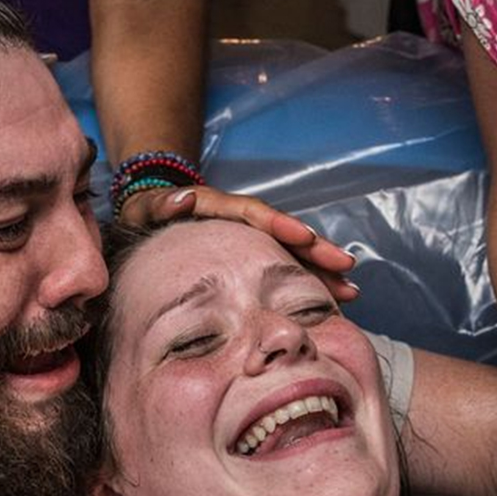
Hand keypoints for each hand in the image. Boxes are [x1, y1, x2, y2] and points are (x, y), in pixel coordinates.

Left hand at [117, 184, 359, 300]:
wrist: (151, 218)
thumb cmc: (146, 216)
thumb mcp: (146, 208)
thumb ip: (161, 205)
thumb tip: (183, 197)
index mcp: (220, 207)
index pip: (254, 214)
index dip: (280, 226)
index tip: (305, 238)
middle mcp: (243, 221)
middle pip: (285, 232)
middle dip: (317, 250)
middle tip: (346, 266)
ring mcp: (253, 239)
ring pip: (292, 252)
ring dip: (322, 269)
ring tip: (350, 289)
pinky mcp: (256, 255)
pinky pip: (287, 266)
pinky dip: (310, 280)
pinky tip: (334, 298)